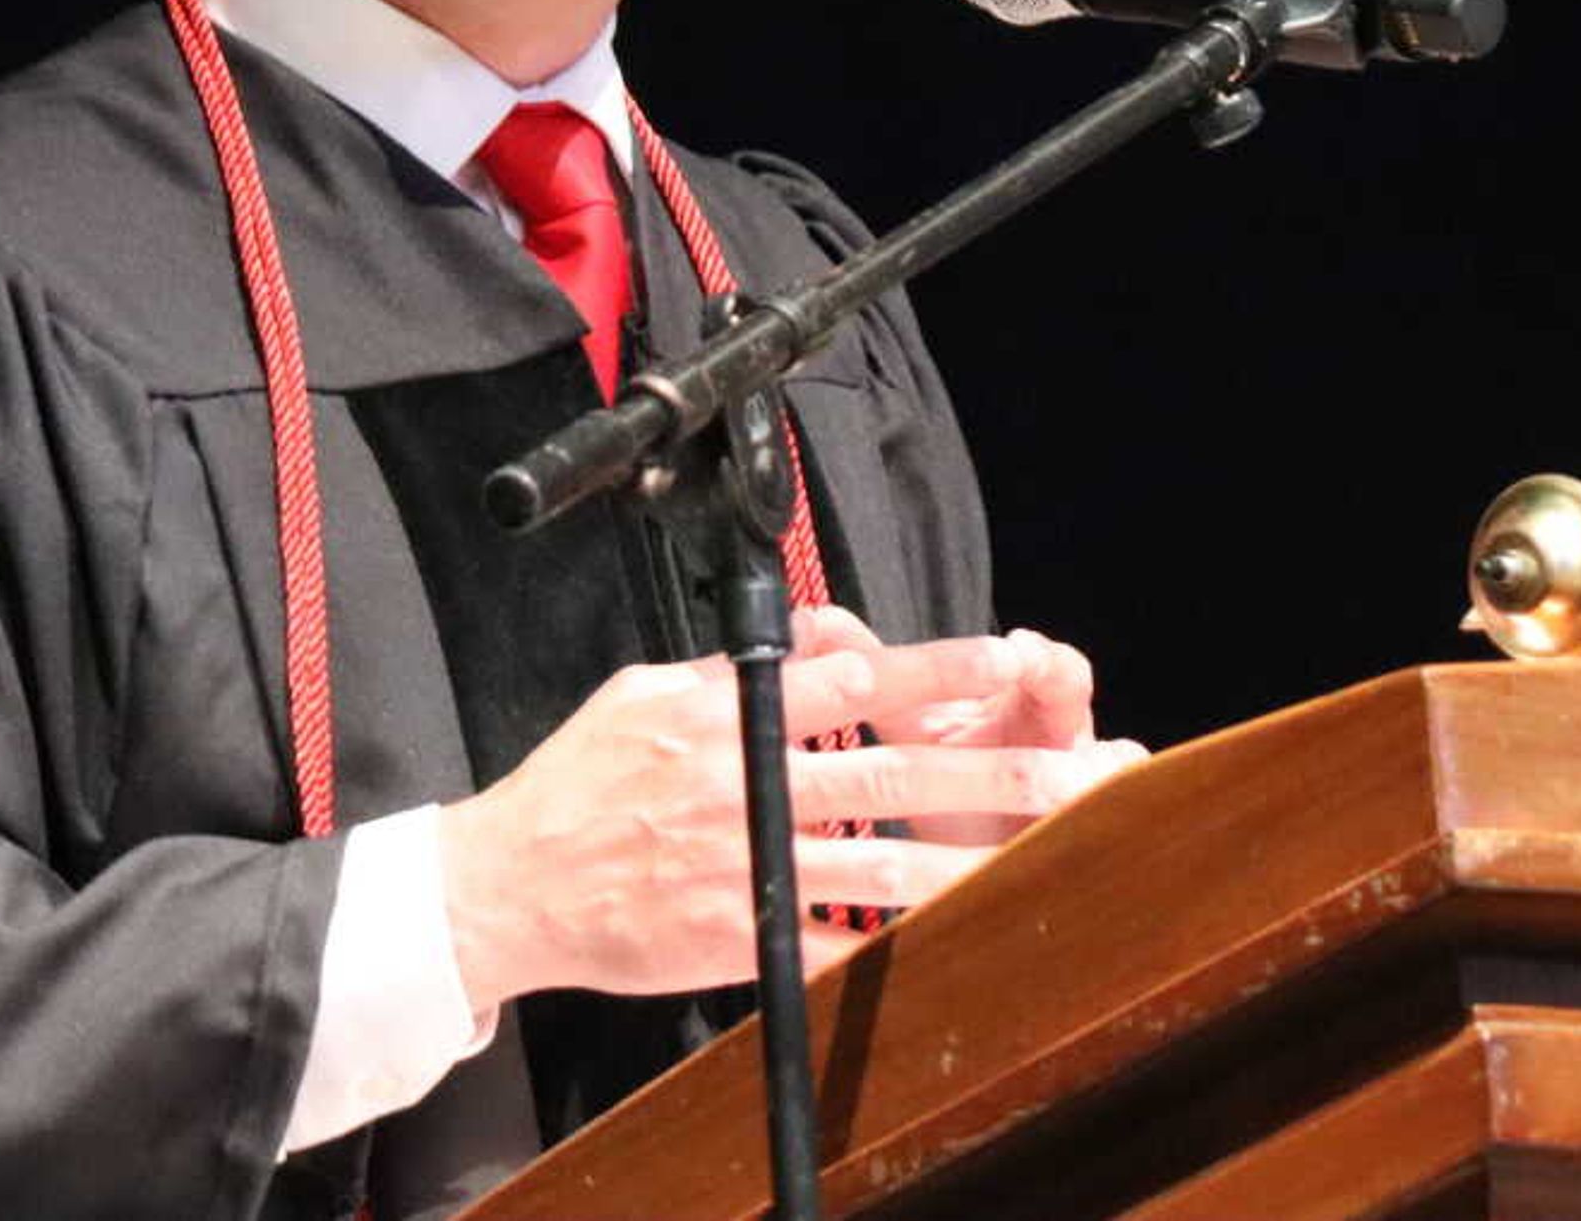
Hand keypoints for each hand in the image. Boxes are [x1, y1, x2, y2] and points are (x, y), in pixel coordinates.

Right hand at [435, 622, 1137, 1012]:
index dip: (935, 666)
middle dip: (989, 772)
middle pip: (891, 771)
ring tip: (1041, 856)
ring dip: (968, 860)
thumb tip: (820, 635)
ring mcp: (749, 871)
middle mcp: (746, 789)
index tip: (1004, 657)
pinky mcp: (739, 941)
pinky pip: (833, 944)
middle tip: (1072, 772)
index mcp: (727, 716)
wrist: (509, 887)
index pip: (850, 678)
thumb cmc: (578, 783)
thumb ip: (736, 666)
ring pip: (881, 863)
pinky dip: (894, 942)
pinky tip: (955, 936)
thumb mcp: (647, 692)